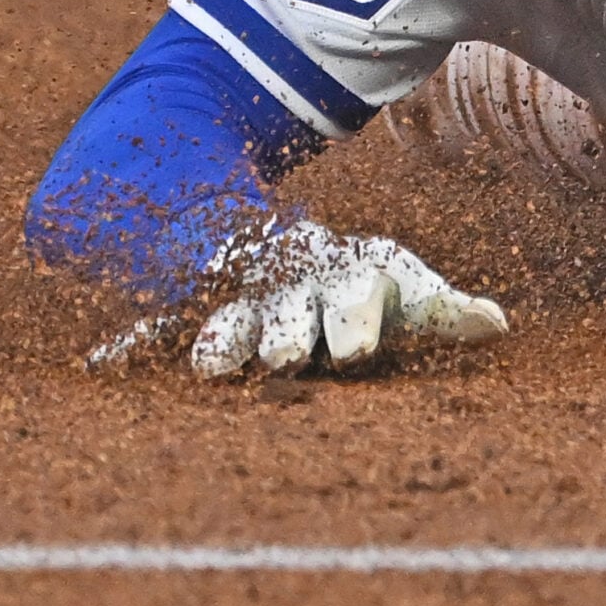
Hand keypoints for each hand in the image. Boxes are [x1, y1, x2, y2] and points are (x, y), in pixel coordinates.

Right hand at [89, 221, 507, 375]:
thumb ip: (442, 310)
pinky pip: (156, 327)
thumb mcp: (400, 288)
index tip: (356, 352)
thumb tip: (501, 325)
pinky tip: (103, 366)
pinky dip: (132, 345)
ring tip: (214, 366)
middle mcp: (287, 287)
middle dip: (289, 335)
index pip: (355, 296)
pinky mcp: (186, 310)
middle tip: (289, 355)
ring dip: (222, 343)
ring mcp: (236, 299)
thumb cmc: (351, 282)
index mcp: (342, 277)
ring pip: (225, 322)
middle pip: (288, 317)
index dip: (354, 321)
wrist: (270, 239)